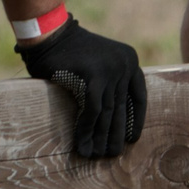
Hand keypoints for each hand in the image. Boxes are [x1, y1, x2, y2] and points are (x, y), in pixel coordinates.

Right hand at [20, 19, 146, 158]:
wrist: (50, 34)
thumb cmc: (69, 53)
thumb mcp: (97, 67)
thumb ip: (108, 86)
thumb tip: (111, 120)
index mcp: (129, 60)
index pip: (138, 96)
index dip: (136, 120)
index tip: (131, 139)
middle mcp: (125, 64)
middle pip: (121, 107)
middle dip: (115, 134)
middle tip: (110, 154)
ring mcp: (112, 68)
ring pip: (107, 112)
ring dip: (99, 136)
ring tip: (94, 154)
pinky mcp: (95, 75)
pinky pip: (93, 109)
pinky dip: (86, 128)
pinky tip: (82, 143)